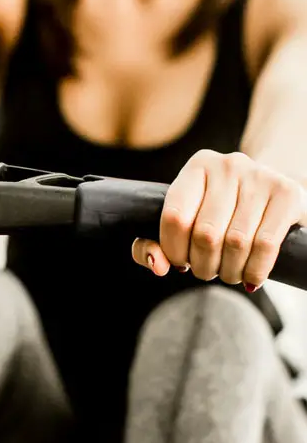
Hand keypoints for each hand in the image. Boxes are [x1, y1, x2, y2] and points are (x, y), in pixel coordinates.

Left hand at [132, 150, 306, 290]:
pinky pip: (266, 245)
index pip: (174, 217)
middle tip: (208, 271)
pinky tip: (251, 276)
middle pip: (205, 234)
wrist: (275, 195)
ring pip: (236, 243)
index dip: (174, 250)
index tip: (181, 261)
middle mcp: (228, 166)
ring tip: (229, 273)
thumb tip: (156, 264)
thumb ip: (154, 243)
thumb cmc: (223, 213)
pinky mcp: (287, 194)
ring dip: (229, 272)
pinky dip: (254, 271)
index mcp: (197, 167)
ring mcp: (260, 177)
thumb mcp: (188, 219)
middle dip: (203, 266)